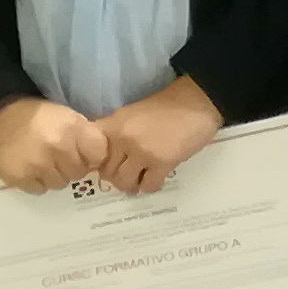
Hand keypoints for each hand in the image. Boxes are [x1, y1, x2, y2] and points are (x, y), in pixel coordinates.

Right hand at [0, 96, 105, 193]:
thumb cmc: (36, 116)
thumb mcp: (67, 116)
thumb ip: (84, 136)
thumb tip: (98, 159)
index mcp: (73, 128)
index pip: (99, 155)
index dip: (92, 156)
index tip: (84, 154)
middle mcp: (58, 147)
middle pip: (79, 172)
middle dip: (71, 166)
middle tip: (58, 157)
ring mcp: (38, 164)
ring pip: (60, 183)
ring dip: (53, 175)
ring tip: (42, 161)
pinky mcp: (20, 177)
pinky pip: (39, 189)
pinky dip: (36, 182)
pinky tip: (30, 168)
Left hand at [92, 76, 221, 194]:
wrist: (196, 102)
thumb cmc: (166, 107)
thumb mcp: (131, 114)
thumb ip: (116, 132)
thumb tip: (108, 156)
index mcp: (113, 125)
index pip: (91, 153)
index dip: (97, 163)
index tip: (108, 165)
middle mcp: (123, 139)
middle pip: (107, 172)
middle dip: (116, 177)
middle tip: (128, 175)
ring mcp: (142, 152)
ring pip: (124, 182)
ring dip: (132, 185)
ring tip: (140, 180)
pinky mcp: (162, 162)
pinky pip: (147, 185)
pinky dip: (150, 186)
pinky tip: (156, 178)